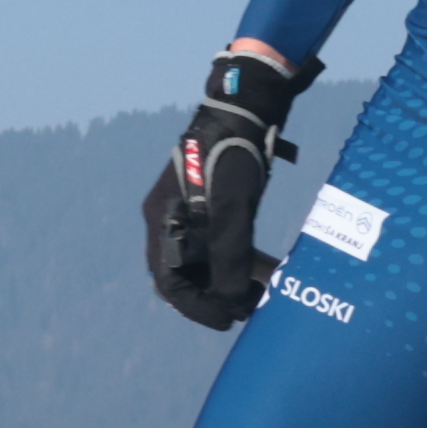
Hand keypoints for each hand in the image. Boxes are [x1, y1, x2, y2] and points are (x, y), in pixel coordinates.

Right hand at [142, 51, 315, 329]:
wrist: (245, 107)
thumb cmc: (232, 155)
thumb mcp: (232, 210)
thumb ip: (229, 257)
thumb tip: (230, 301)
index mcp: (161, 220)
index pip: (168, 281)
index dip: (196, 306)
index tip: (227, 321)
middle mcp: (168, 218)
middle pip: (183, 274)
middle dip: (213, 296)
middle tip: (245, 310)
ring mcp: (188, 210)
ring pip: (204, 260)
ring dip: (229, 279)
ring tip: (260, 293)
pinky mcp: (209, 201)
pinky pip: (218, 241)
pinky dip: (238, 257)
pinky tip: (265, 266)